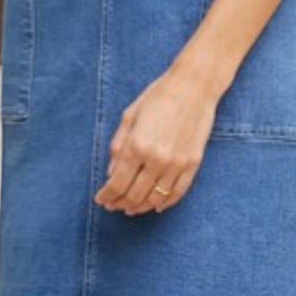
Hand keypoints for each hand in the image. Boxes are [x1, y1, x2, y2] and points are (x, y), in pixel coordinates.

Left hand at [94, 66, 217, 214]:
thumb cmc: (159, 96)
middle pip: (134, 194)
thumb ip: (118, 146)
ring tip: (130, 208)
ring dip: (140, 207)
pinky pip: (177, 192)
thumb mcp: (130, 116)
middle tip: (113, 206)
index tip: (101, 199)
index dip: (107, 195)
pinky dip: (165, 203)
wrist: (194, 87)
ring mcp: (177, 163)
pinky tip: (156, 206)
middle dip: (120, 203)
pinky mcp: (192, 164)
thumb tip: (111, 173)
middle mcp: (157, 159)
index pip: (117, 183)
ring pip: (155, 198)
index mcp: (137, 145)